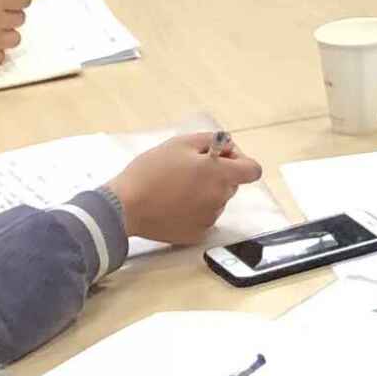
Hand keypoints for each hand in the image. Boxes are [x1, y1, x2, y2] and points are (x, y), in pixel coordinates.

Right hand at [108, 130, 263, 250]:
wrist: (124, 207)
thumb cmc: (150, 171)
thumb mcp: (180, 143)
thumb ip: (211, 141)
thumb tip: (226, 147)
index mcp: (219, 175)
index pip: (252, 170)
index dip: (239, 160)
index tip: (220, 157)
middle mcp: (219, 198)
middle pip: (231, 184)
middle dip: (217, 175)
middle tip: (189, 170)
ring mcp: (209, 219)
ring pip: (217, 201)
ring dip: (205, 192)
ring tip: (175, 188)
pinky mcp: (196, 234)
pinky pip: (204, 217)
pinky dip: (194, 210)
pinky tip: (172, 204)